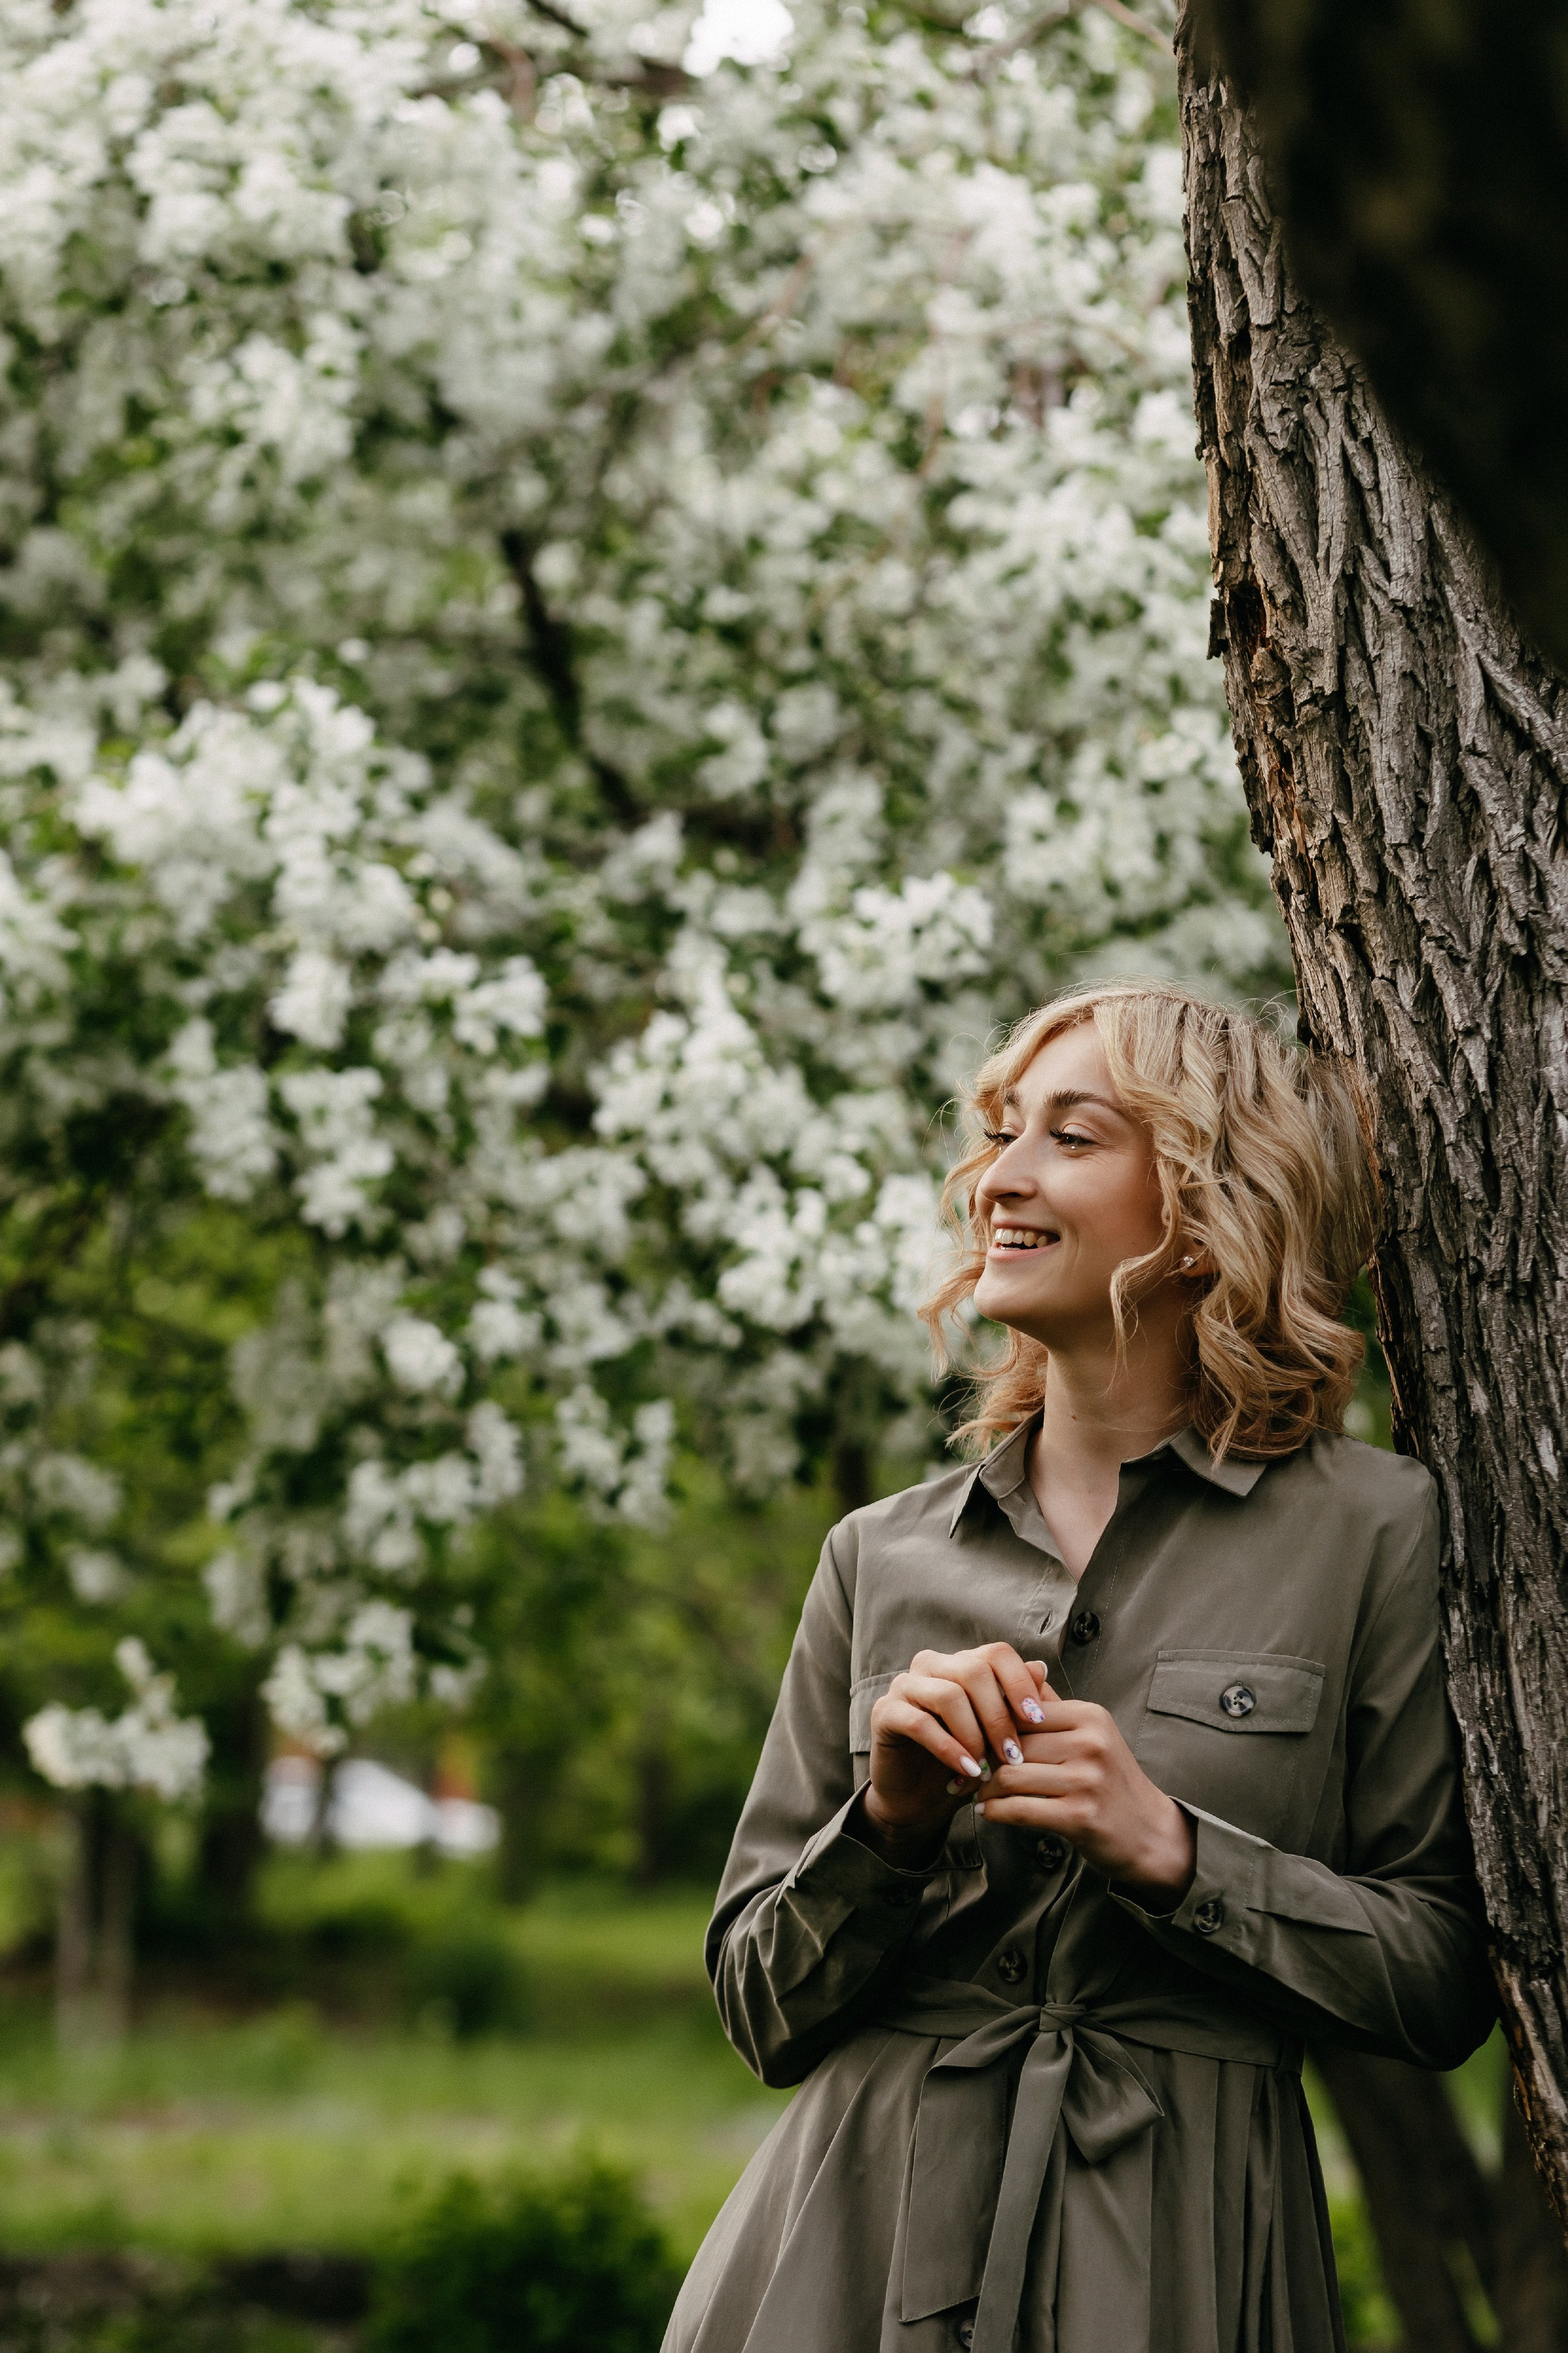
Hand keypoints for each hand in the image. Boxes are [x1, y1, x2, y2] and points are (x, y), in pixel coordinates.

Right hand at [862, 1642, 1048, 1861]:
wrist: (922, 1799)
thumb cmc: (966, 1762)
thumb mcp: (999, 1736)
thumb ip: (1017, 1705)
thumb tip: (1040, 1668)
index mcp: (962, 1663)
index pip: (996, 1653)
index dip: (1019, 1682)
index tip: (1038, 1719)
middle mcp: (932, 1665)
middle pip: (974, 1671)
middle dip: (999, 1717)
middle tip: (1013, 1756)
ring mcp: (905, 1685)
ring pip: (949, 1695)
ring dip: (974, 1736)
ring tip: (986, 1768)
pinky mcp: (885, 1712)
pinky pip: (919, 1723)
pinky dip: (948, 1749)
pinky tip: (965, 1771)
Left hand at [977, 1694, 1195, 1902]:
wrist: (1150, 1833)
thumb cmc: (1112, 1782)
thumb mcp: (1090, 1735)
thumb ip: (1054, 1707)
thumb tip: (1024, 1669)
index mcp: (1089, 1716)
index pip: (1021, 1712)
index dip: (991, 1727)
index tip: (971, 1739)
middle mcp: (1090, 1742)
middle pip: (1012, 1744)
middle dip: (982, 1759)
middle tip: (965, 1771)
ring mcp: (1086, 1779)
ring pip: (1010, 1777)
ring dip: (984, 1789)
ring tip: (976, 1794)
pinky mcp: (1080, 1815)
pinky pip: (1020, 1809)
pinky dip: (996, 1812)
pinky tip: (989, 1813)